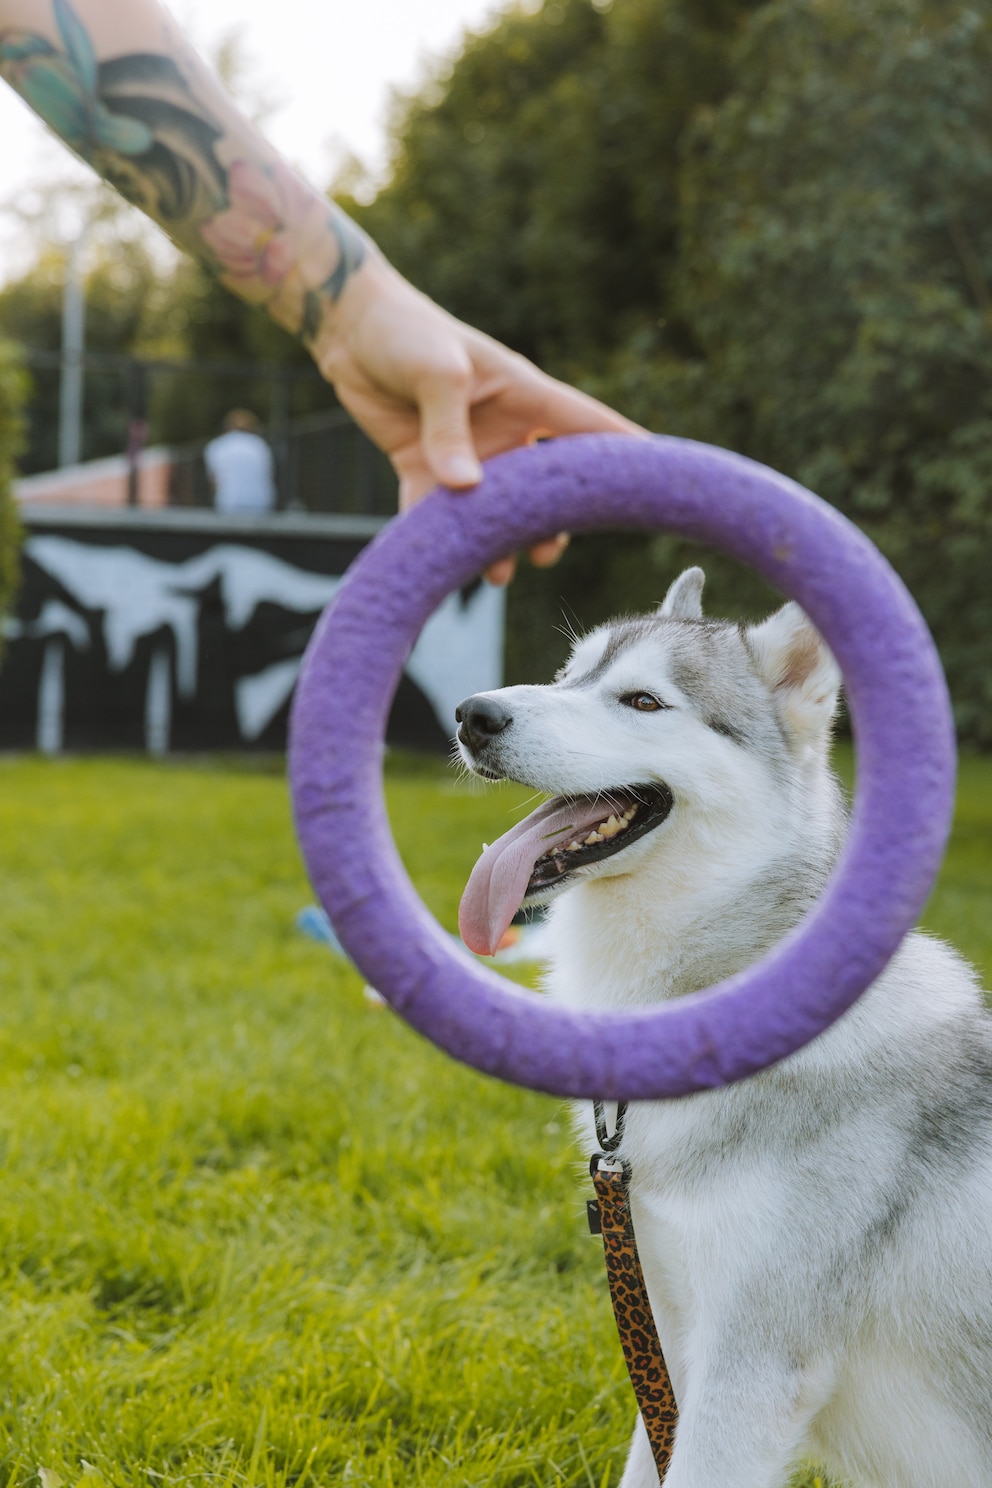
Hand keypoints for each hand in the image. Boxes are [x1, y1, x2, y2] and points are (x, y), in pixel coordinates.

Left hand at [312, 257, 642, 583]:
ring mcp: (468, 452)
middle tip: (546, 551)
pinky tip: (448, 566)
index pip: (590, 428)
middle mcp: (506, 430)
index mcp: (526, 396)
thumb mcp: (435, 371)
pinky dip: (444, 539)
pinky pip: (439, 513)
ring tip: (497, 573)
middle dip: (553, 522)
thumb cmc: (405, 331)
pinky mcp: (426, 467)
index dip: (626, 455)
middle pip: (546, 485)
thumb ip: (449, 428)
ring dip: (501, 541)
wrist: (350, 329)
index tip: (660, 486)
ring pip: (497, 509)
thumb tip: (465, 489)